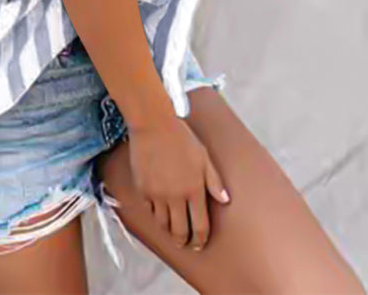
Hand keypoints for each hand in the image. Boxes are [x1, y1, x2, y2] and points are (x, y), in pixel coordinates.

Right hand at [127, 115, 231, 250]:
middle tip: (185, 243)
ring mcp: (157, 194)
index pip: (199, 225)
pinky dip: (155, 213)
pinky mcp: (142, 189)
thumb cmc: (181, 137)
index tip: (199, 244)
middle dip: (183, 241)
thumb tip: (225, 200)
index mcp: (194, 189)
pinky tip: (159, 210)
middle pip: (179, 231)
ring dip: (169, 229)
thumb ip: (214, 181)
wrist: (153, 124)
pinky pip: (149, 210)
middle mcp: (175, 196)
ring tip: (172, 229)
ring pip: (163, 224)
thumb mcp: (204, 156)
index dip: (200, 239)